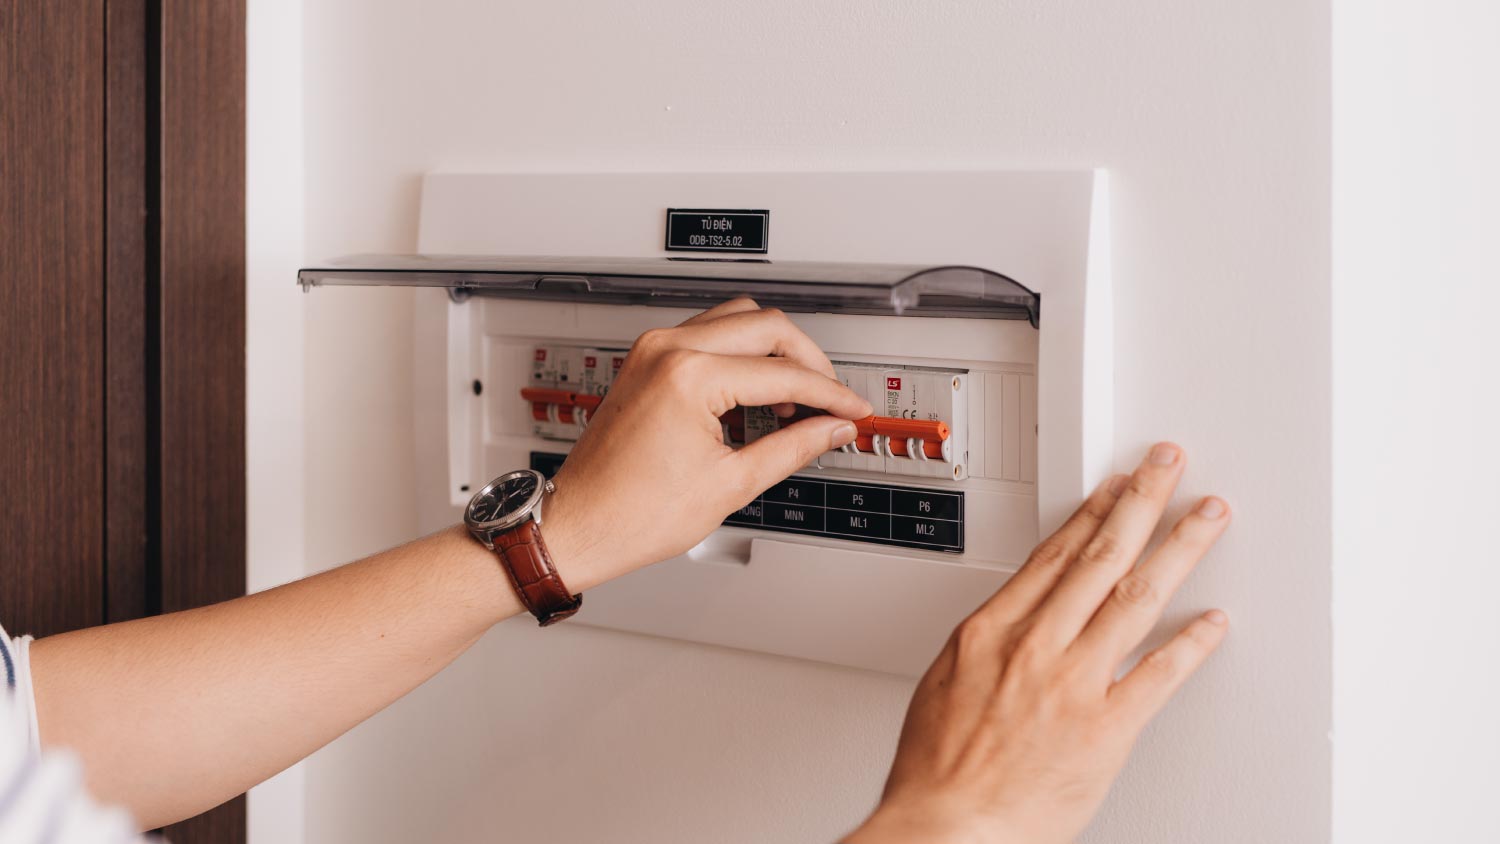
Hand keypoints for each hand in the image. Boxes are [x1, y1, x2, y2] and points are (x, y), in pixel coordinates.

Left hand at [542, 298, 871, 589]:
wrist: (578, 525)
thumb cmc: (631, 513)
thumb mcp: (731, 484)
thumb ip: (792, 447)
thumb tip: (830, 429)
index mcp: (688, 376)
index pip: (782, 373)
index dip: (829, 394)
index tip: (851, 410)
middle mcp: (667, 349)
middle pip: (766, 326)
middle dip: (808, 362)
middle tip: (829, 402)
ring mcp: (652, 350)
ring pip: (737, 320)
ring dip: (774, 352)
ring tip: (793, 402)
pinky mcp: (646, 360)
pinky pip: (708, 336)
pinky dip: (741, 356)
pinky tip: (755, 396)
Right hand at [848, 443, 1229, 843]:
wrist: (945, 828)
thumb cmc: (937, 769)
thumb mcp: (944, 683)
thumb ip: (986, 647)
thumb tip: (1010, 626)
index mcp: (990, 631)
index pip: (1054, 554)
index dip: (1092, 512)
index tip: (1115, 486)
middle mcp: (1035, 647)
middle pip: (1099, 556)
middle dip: (1140, 503)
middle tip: (1168, 467)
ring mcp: (1074, 685)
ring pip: (1135, 597)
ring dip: (1178, 548)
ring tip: (1206, 516)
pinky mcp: (1106, 730)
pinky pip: (1159, 675)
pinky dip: (1191, 644)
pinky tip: (1214, 619)